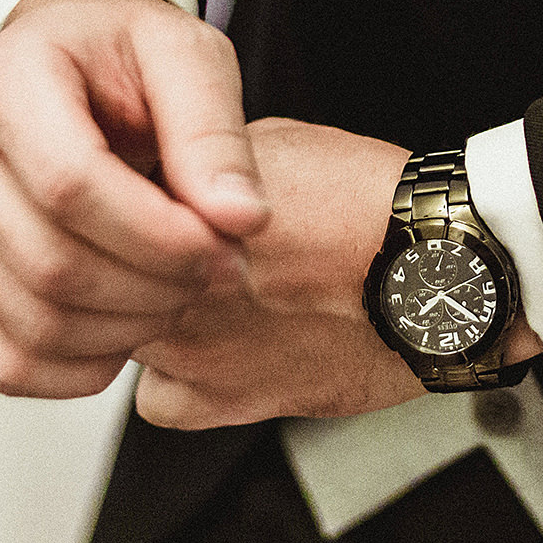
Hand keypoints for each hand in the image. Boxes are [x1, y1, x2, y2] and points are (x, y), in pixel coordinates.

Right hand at [0, 0, 270, 398]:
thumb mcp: (188, 55)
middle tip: (224, 269)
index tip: (230, 242)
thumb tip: (242, 220)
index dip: (158, 232)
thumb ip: (215, 133)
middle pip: (50, 261)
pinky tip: (138, 324)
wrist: (73, 56)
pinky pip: (11, 359)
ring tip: (189, 289)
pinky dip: (84, 367)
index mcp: (7, 79)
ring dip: (131, 327)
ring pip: (34, 320)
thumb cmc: (129, 52)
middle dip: (157, 284)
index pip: (68, 183)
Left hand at [131, 118, 542, 427]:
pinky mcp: (225, 399)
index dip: (124, 207)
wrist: (439, 272)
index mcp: (182, 211)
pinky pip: (161, 399)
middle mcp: (174, 282)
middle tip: (180, 253)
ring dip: (152, 320)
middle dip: (130, 265)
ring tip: (213, 302)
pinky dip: (181, 381)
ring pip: (124, 338)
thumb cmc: (376, 204)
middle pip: (106, 276)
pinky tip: (222, 351)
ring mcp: (195, 345)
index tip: (145, 205)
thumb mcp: (279, 143)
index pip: (103, 209)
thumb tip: (176, 164)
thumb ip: (209, 164)